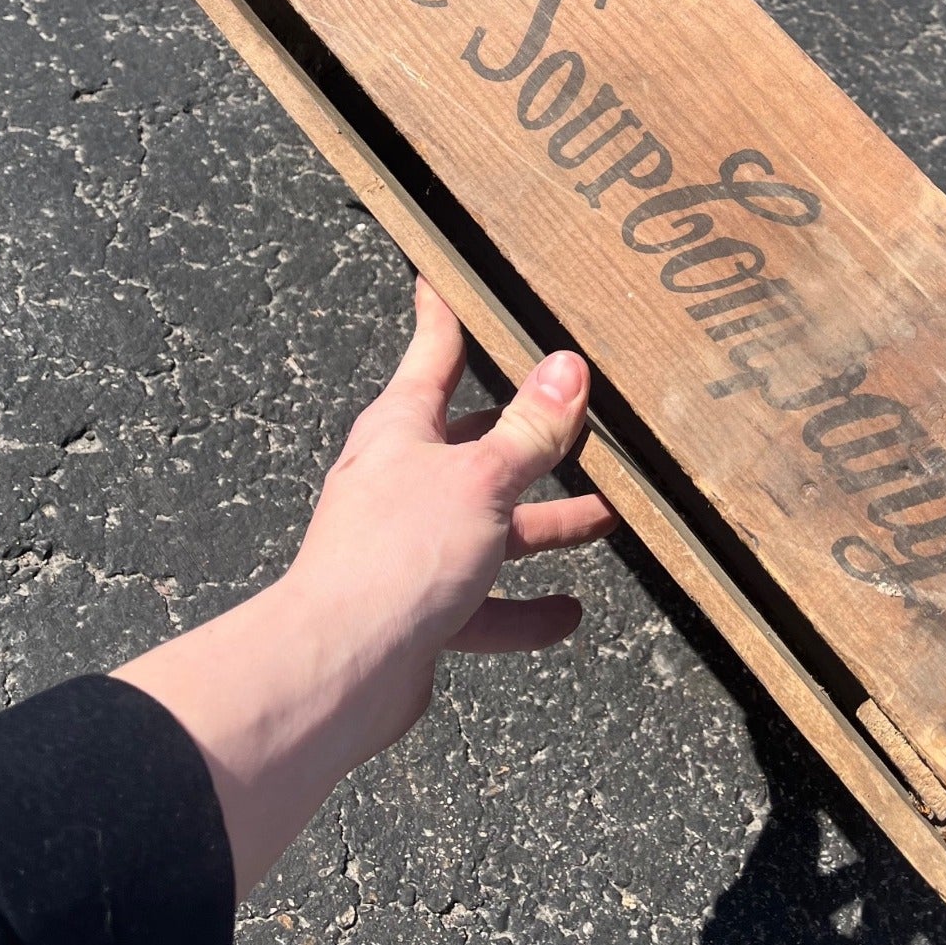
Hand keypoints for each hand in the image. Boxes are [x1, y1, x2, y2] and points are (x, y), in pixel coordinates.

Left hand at [286, 275, 618, 754]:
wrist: (339, 670)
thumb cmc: (396, 556)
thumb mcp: (482, 478)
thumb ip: (529, 430)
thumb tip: (567, 368)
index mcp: (402, 431)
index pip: (433, 353)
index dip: (446, 312)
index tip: (445, 274)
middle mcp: (401, 481)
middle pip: (475, 444)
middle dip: (528, 435)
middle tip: (579, 413)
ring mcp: (410, 548)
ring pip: (490, 526)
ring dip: (545, 525)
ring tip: (606, 518)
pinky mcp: (419, 610)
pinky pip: (484, 605)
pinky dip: (524, 609)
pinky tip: (568, 615)